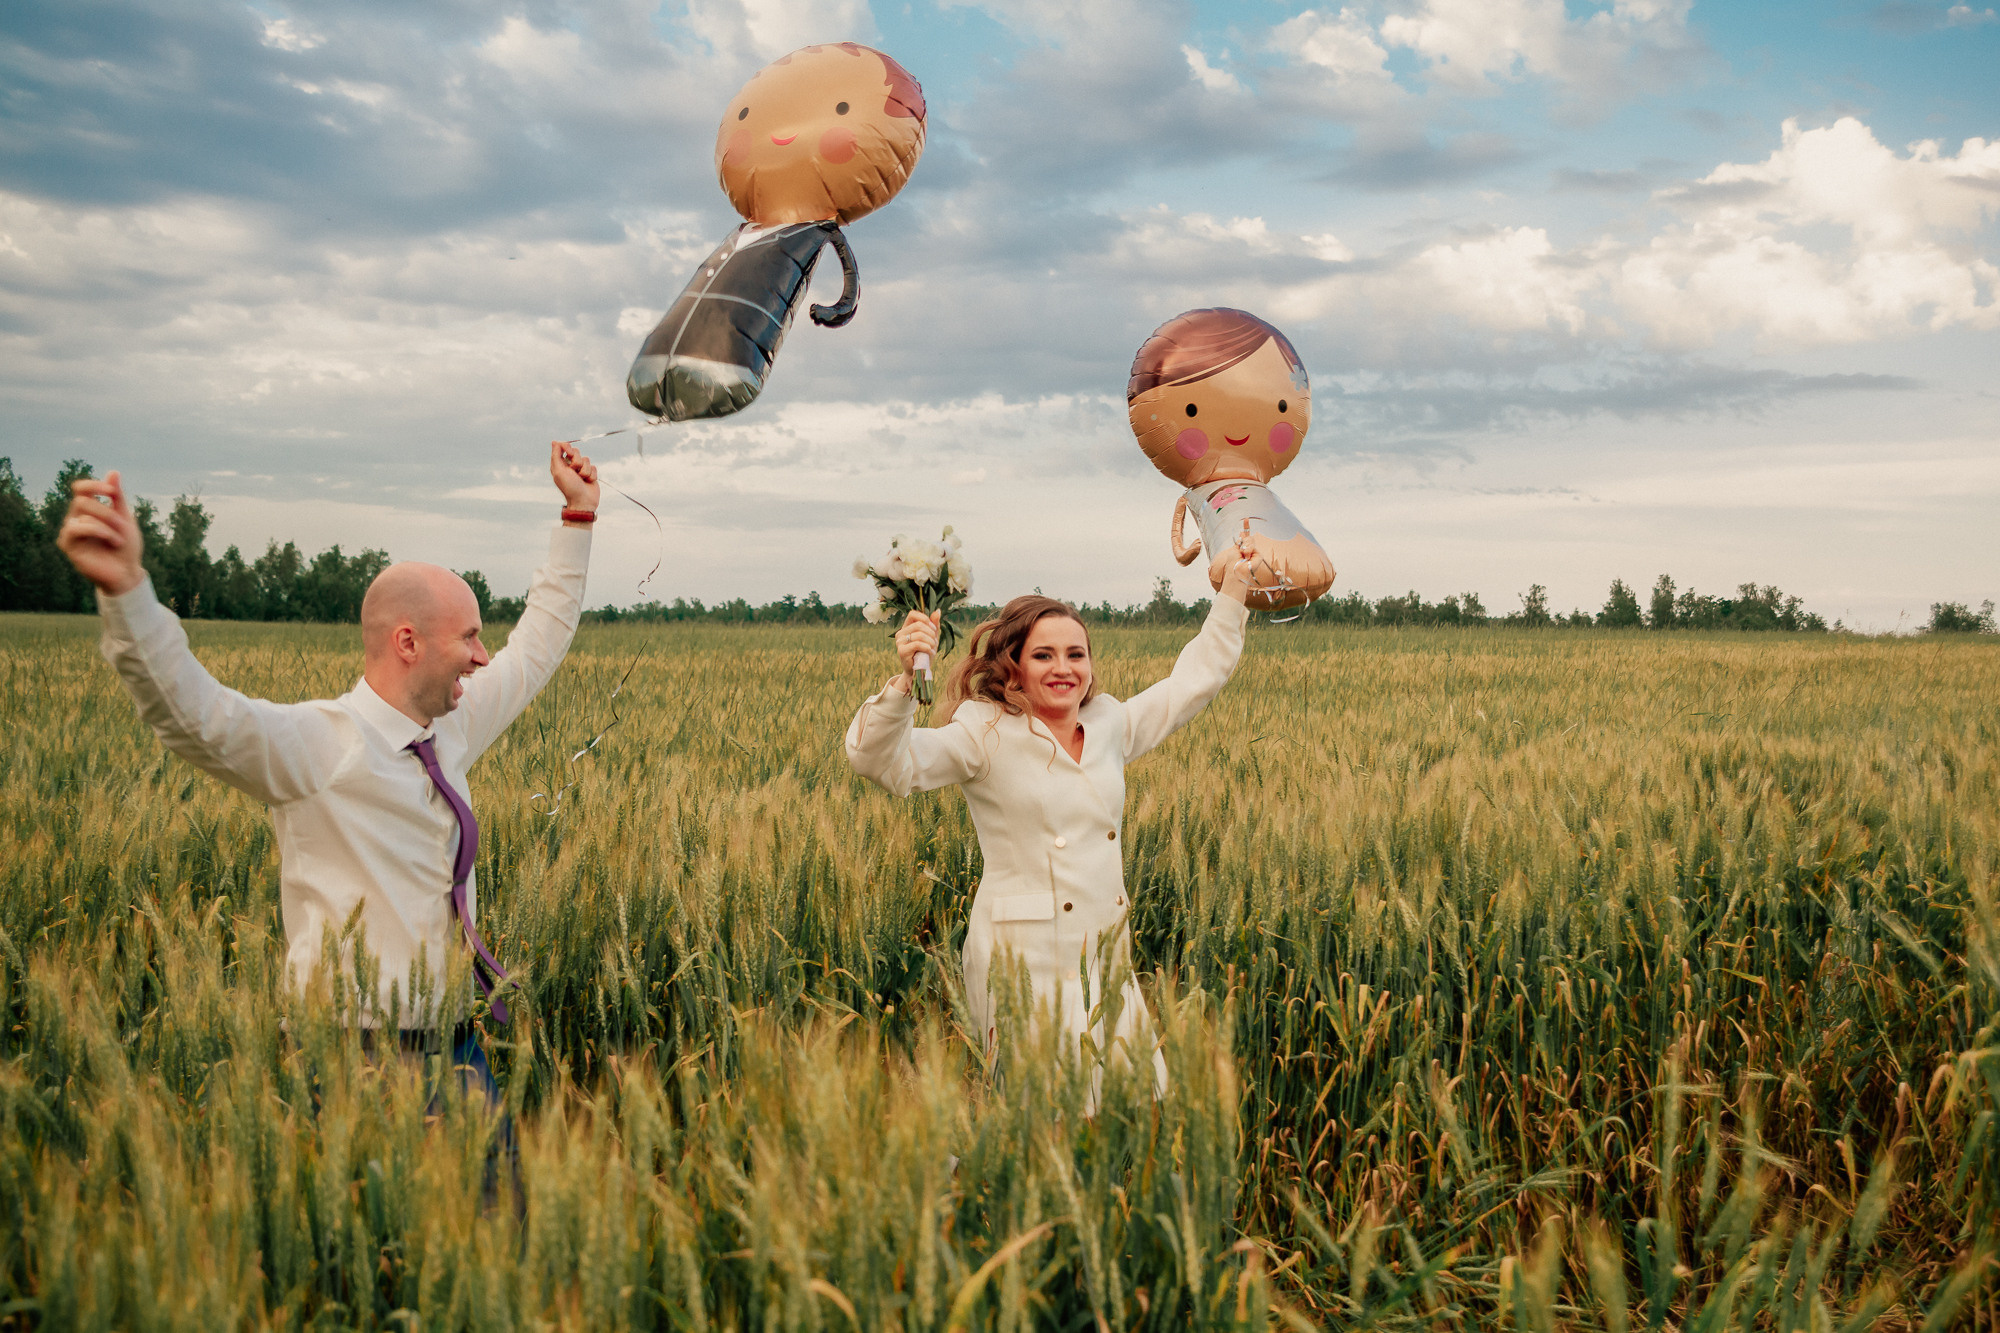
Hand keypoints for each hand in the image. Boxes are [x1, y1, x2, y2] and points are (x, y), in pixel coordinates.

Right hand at [56, 471, 144, 595]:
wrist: (127, 572)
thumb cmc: (126, 546)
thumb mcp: (125, 518)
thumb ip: (117, 497)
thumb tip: (113, 472)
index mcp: (89, 510)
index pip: (81, 489)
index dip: (94, 485)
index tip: (112, 491)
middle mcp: (76, 518)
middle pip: (83, 501)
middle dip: (107, 511)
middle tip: (123, 525)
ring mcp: (70, 531)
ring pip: (82, 514)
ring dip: (106, 525)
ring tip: (119, 540)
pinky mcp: (67, 544)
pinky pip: (75, 528)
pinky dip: (98, 531)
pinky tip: (112, 541)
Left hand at [550, 441, 599, 516]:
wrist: (583, 501)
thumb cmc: (569, 487)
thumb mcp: (559, 471)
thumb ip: (556, 455)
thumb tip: (554, 441)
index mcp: (560, 463)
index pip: (563, 447)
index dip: (567, 448)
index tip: (569, 453)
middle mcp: (570, 465)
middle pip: (576, 451)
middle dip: (577, 461)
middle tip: (574, 470)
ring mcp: (581, 469)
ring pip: (586, 459)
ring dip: (584, 470)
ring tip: (581, 479)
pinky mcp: (590, 473)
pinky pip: (593, 467)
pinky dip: (591, 475)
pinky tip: (588, 481)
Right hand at [893, 609, 940, 687]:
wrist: (920, 671)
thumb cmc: (925, 653)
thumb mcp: (932, 637)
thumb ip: (934, 624)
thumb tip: (938, 611)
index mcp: (906, 627)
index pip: (913, 614)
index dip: (924, 618)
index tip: (933, 628)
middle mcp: (901, 633)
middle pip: (918, 625)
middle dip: (931, 633)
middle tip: (935, 642)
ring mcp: (899, 642)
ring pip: (919, 635)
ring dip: (931, 642)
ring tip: (933, 648)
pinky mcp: (901, 651)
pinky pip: (917, 644)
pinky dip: (927, 648)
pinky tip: (930, 652)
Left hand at [1217, 521, 1258, 606]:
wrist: (1236, 571)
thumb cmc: (1233, 562)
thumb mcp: (1235, 549)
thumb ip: (1241, 541)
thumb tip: (1242, 532)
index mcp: (1242, 546)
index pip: (1245, 535)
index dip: (1246, 526)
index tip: (1246, 518)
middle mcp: (1249, 549)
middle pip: (1249, 537)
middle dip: (1244, 541)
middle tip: (1240, 550)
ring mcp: (1254, 552)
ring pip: (1251, 541)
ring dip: (1245, 547)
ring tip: (1243, 555)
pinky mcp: (1259, 556)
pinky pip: (1254, 547)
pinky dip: (1249, 550)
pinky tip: (1247, 557)